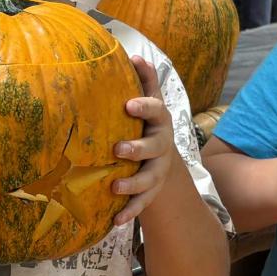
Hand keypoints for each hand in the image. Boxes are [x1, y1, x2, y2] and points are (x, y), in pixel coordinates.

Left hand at [111, 57, 175, 224]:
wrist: (162, 156)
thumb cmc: (147, 123)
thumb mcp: (149, 101)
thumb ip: (144, 80)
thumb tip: (134, 54)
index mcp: (159, 121)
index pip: (155, 110)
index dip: (144, 107)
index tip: (127, 105)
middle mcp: (162, 147)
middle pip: (154, 148)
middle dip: (137, 149)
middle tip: (118, 150)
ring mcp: (158, 171)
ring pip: (149, 180)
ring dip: (133, 185)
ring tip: (114, 187)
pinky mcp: (151, 191)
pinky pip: (143, 204)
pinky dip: (130, 212)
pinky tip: (115, 221)